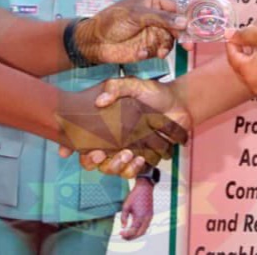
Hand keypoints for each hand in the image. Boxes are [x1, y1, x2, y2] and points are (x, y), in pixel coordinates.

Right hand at [56, 79, 188, 168]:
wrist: (178, 103)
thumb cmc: (153, 92)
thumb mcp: (133, 84)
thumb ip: (116, 87)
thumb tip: (100, 101)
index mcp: (106, 124)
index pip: (84, 141)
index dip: (78, 149)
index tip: (88, 149)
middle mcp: (114, 141)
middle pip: (97, 162)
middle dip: (99, 162)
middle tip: (106, 154)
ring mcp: (129, 151)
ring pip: (115, 170)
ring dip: (119, 166)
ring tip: (128, 154)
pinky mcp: (144, 158)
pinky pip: (134, 172)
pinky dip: (135, 168)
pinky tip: (142, 158)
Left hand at [77, 0, 186, 63]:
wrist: (94, 42)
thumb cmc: (112, 21)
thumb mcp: (137, 15)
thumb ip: (161, 18)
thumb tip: (184, 22)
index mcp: (154, 1)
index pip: (176, 8)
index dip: (187, 17)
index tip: (195, 27)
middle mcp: (156, 16)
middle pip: (177, 25)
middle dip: (181, 36)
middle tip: (187, 46)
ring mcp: (153, 32)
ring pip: (170, 40)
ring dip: (166, 47)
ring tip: (159, 53)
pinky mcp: (148, 47)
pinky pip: (159, 50)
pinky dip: (153, 53)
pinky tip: (141, 53)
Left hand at [120, 178, 154, 239]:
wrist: (145, 187)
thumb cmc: (135, 195)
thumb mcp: (126, 206)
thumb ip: (123, 217)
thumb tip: (123, 227)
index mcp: (140, 217)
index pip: (133, 231)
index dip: (126, 234)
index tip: (120, 233)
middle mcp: (146, 219)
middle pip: (139, 234)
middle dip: (131, 237)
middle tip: (124, 237)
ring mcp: (149, 217)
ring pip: (144, 231)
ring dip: (136, 235)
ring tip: (128, 234)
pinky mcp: (151, 215)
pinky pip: (146, 226)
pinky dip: (140, 230)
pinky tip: (135, 229)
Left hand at [225, 24, 256, 95]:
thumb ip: (244, 35)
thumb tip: (230, 34)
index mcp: (251, 74)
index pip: (233, 59)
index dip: (231, 44)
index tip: (233, 34)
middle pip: (241, 70)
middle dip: (240, 54)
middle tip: (243, 39)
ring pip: (253, 76)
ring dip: (251, 62)